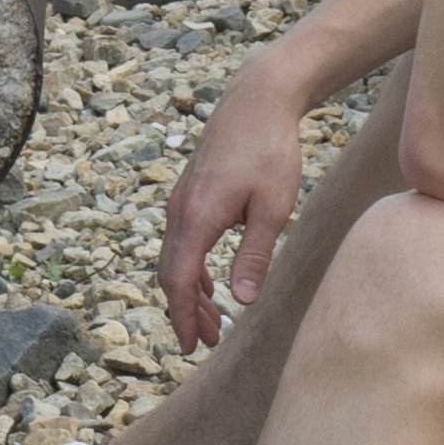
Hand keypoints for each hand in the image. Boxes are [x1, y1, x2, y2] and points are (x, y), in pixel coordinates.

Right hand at [154, 72, 307, 355]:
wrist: (257, 98)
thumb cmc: (270, 149)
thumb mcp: (273, 208)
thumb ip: (254, 255)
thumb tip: (241, 301)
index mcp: (196, 218)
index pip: (178, 281)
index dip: (182, 317)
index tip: (189, 346)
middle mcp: (179, 210)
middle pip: (170, 273)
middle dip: (185, 310)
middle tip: (204, 341)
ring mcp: (181, 199)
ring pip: (174, 257)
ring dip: (189, 290)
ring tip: (211, 319)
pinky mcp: (190, 191)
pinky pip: (180, 239)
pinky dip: (191, 266)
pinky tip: (211, 281)